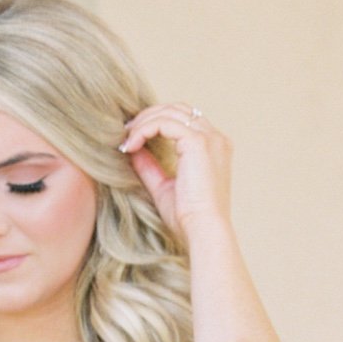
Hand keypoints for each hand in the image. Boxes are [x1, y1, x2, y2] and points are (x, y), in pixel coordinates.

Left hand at [119, 102, 232, 243]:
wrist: (203, 231)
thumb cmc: (188, 219)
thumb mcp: (164, 188)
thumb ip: (151, 167)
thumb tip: (133, 150)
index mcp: (214, 149)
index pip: (185, 120)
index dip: (157, 123)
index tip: (134, 138)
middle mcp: (216, 139)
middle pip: (178, 109)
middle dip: (149, 117)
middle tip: (126, 133)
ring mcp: (210, 138)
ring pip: (170, 112)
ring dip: (144, 122)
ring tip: (126, 141)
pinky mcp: (198, 142)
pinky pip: (165, 123)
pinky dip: (145, 129)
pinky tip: (131, 145)